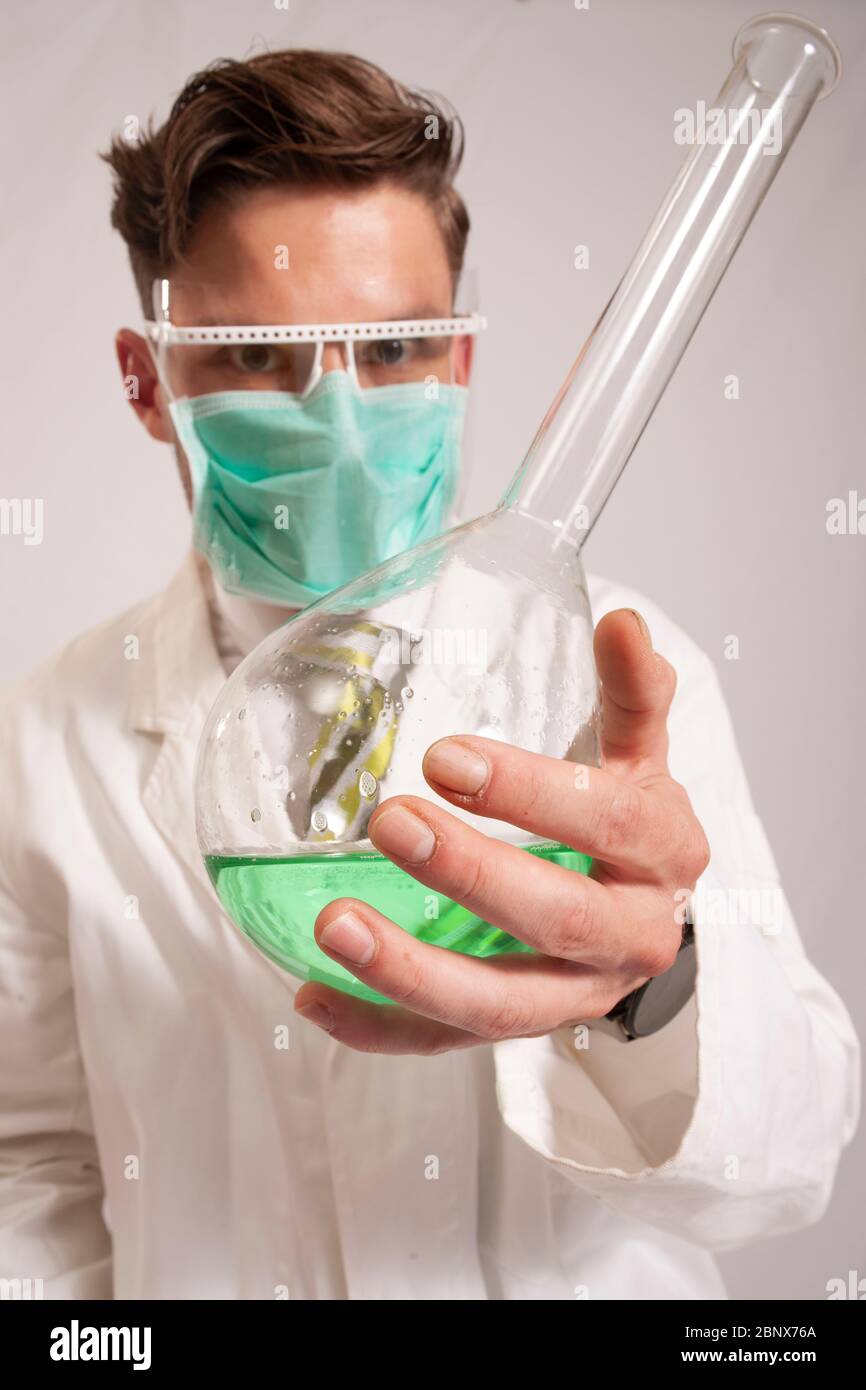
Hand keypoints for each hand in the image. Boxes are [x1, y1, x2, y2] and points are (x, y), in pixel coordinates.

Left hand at [294, 609, 709, 1052]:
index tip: (446, 758)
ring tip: (333, 923)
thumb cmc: (630, 831)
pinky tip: (314, 996)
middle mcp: (631, 936)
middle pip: (556, 916)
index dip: (531, 791)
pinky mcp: (520, 1033)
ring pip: (499, 1002)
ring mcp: (574, 996)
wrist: (648, 922)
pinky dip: (380, 1027)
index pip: (611, 821)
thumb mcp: (642, 757)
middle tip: (390, 823)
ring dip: (410, 969)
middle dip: (470, 873)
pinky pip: (448, 1043)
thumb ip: (631, 693)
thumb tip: (624, 621)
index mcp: (665, 854)